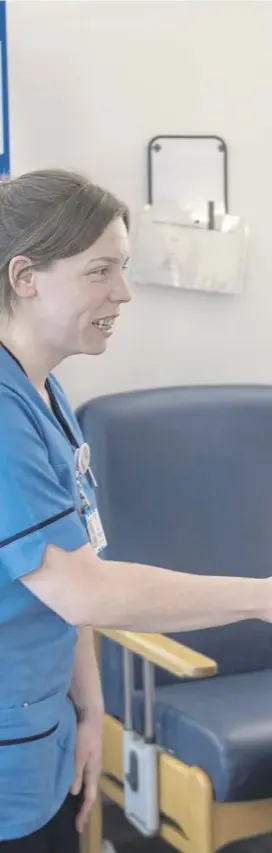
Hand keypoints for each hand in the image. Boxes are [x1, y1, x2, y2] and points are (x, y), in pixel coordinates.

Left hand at [70, 708, 102, 833]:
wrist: (91, 715)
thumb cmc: (85, 734)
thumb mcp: (78, 754)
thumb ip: (76, 773)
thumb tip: (74, 793)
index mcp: (94, 770)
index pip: (90, 796)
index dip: (84, 812)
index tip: (79, 826)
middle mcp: (95, 768)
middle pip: (91, 793)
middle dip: (85, 809)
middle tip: (78, 822)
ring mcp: (92, 762)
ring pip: (89, 785)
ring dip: (83, 798)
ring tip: (77, 808)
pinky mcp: (88, 755)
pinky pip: (85, 776)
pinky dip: (81, 786)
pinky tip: (74, 785)